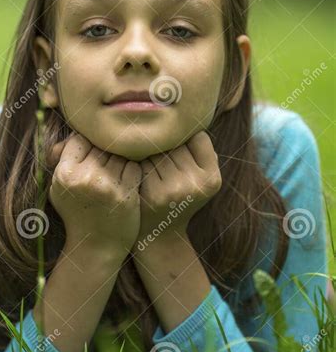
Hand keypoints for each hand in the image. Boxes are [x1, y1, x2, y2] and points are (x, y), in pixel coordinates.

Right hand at [47, 133, 141, 258]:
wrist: (96, 248)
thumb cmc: (77, 215)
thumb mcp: (59, 189)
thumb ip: (62, 160)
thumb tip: (75, 131)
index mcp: (64, 174)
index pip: (79, 139)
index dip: (88, 145)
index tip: (92, 153)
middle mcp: (85, 177)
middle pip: (101, 145)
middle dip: (106, 152)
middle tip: (108, 163)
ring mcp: (107, 185)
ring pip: (120, 154)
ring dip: (121, 161)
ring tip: (117, 174)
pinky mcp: (126, 193)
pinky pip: (134, 167)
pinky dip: (133, 171)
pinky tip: (127, 182)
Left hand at [134, 131, 221, 249]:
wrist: (159, 234)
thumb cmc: (180, 198)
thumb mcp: (201, 180)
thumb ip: (202, 152)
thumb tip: (194, 117)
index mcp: (213, 179)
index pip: (198, 137)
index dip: (185, 140)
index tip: (179, 152)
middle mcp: (197, 184)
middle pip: (176, 143)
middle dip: (165, 146)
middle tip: (160, 160)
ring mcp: (174, 189)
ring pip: (158, 150)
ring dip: (150, 153)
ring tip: (150, 167)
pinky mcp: (153, 193)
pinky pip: (144, 162)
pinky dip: (139, 163)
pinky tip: (139, 174)